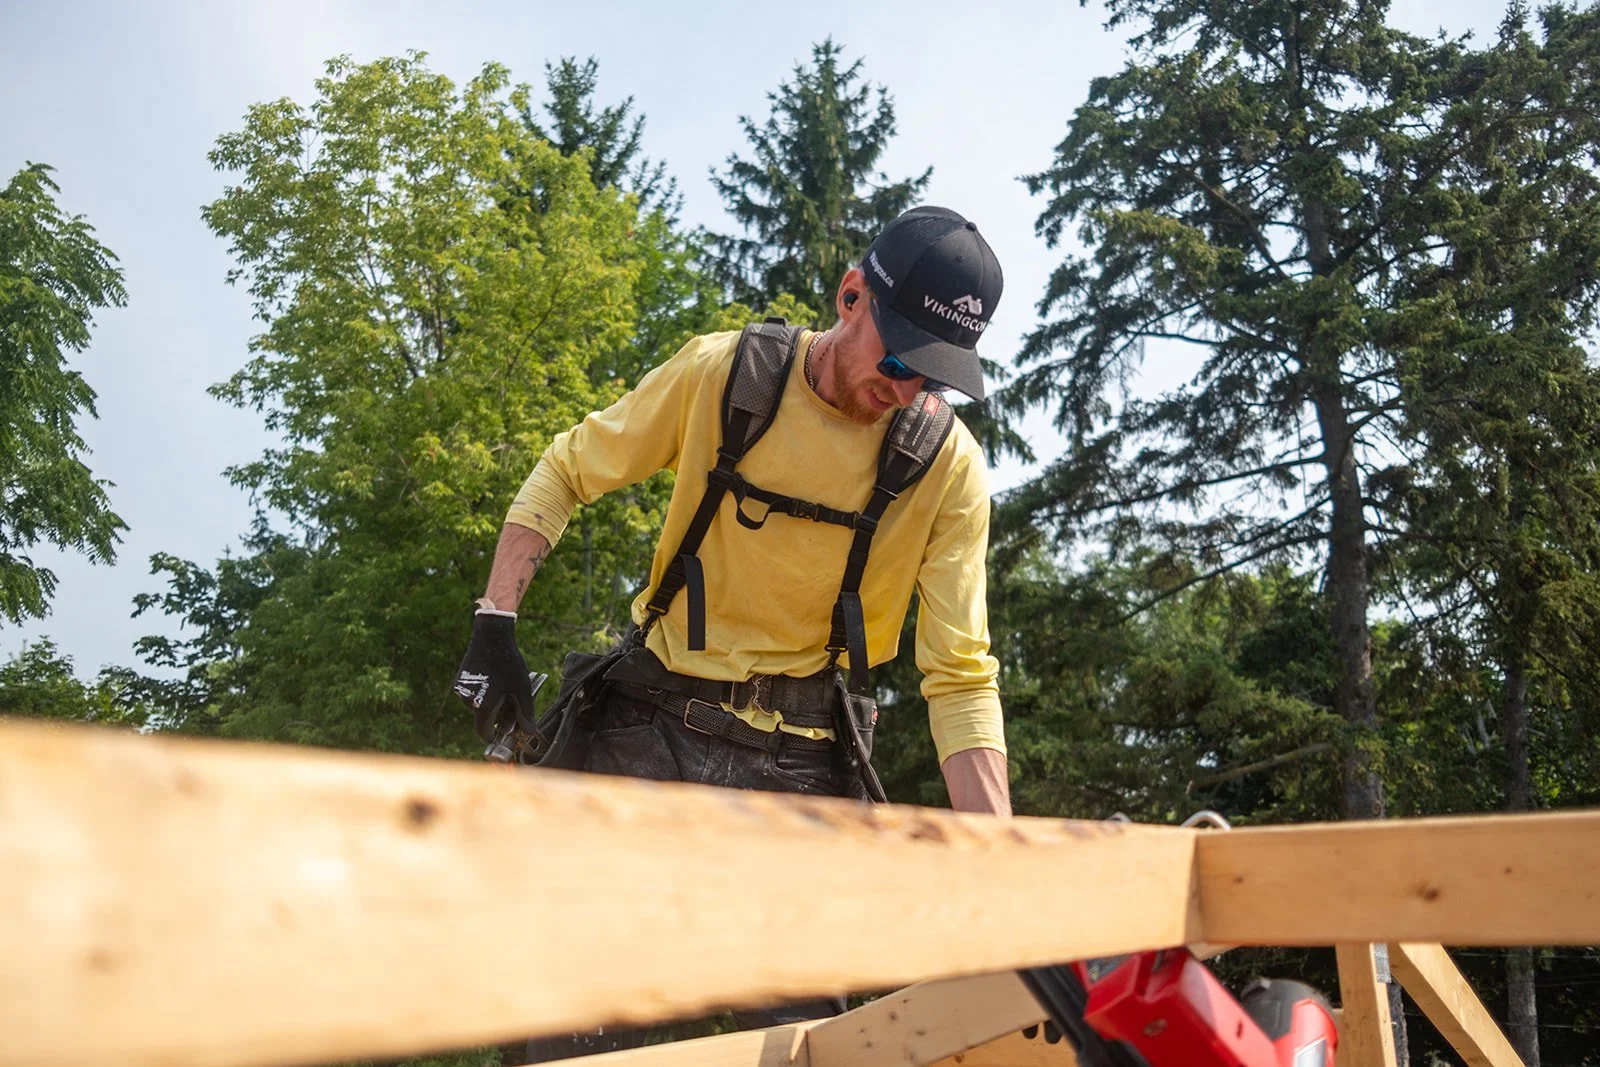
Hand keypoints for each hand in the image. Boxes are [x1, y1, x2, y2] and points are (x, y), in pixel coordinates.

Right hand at [453, 604, 534, 741]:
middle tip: (512, 702)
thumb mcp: (521, 688)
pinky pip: (472, 694)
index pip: (484, 732)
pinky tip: (495, 679)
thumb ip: (525, 712)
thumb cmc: (508, 662)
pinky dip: (483, 692)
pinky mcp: (459, 681)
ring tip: (504, 687)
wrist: (491, 636)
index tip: (504, 733)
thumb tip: (529, 732)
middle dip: (497, 715)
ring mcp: (460, 690)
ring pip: (478, 705)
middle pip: (483, 718)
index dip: (494, 735)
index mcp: (481, 706)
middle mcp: (467, 701)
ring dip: (490, 702)